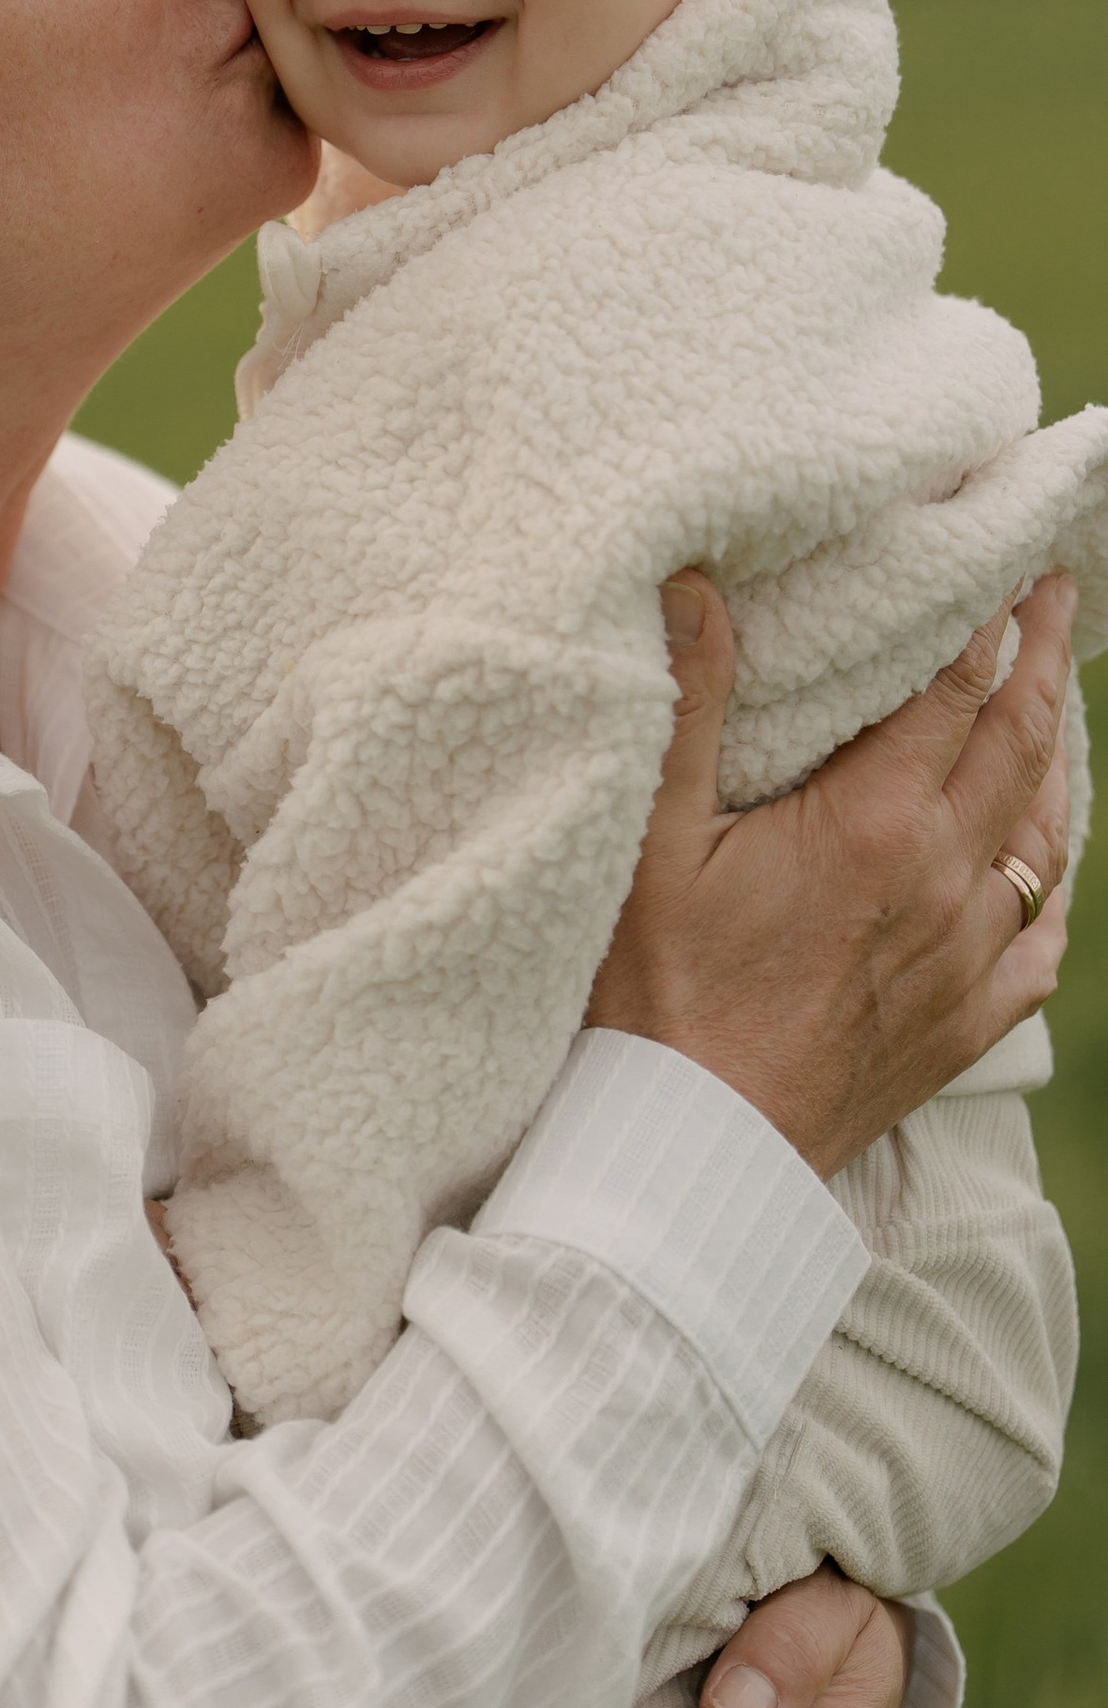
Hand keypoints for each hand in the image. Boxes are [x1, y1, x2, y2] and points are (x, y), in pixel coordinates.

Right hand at [589, 571, 1074, 1173]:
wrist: (690, 1145)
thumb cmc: (653, 993)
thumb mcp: (652, 838)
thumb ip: (688, 703)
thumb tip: (698, 585)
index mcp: (875, 824)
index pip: (957, 690)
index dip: (987, 618)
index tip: (1005, 562)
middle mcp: (943, 882)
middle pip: (1020, 746)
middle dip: (1040, 662)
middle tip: (1054, 597)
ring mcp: (965, 958)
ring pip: (1044, 838)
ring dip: (1055, 760)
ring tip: (1053, 708)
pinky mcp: (964, 1024)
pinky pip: (1040, 943)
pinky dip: (1049, 885)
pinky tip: (1040, 865)